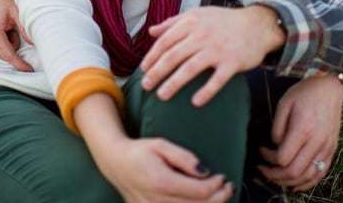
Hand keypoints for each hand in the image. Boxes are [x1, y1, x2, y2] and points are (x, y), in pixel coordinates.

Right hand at [0, 0, 32, 70]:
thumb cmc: (2, 0)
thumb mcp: (17, 13)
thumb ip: (26, 30)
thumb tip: (36, 44)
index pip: (9, 55)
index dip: (20, 64)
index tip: (29, 70)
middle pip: (4, 55)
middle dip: (13, 46)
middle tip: (13, 28)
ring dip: (6, 44)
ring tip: (5, 27)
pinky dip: (0, 43)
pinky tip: (0, 29)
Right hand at [78, 94, 232, 202]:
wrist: (115, 163)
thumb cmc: (139, 152)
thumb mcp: (161, 145)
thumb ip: (184, 158)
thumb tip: (205, 171)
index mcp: (161, 182)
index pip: (199, 191)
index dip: (216, 186)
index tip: (222, 176)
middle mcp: (157, 201)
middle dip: (219, 198)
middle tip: (227, 187)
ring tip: (219, 195)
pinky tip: (203, 202)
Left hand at [140, 5, 284, 105]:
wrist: (257, 24)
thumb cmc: (223, 21)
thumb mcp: (197, 15)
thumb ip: (173, 22)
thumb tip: (151, 31)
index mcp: (191, 23)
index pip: (165, 41)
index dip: (152, 56)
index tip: (143, 69)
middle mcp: (202, 35)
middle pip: (173, 56)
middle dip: (157, 72)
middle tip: (145, 86)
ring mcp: (218, 49)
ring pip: (190, 68)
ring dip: (174, 84)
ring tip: (161, 96)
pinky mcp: (233, 62)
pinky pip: (217, 80)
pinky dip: (206, 92)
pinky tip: (195, 102)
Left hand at [257, 74, 342, 191]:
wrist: (330, 86)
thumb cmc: (305, 92)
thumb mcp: (284, 103)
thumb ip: (277, 127)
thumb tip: (275, 145)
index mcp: (303, 129)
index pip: (283, 158)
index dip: (268, 159)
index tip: (262, 150)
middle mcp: (317, 142)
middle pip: (294, 172)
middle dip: (274, 175)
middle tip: (263, 169)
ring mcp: (327, 147)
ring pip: (307, 177)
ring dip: (289, 182)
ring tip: (275, 177)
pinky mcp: (332, 149)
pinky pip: (321, 174)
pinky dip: (307, 183)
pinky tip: (295, 184)